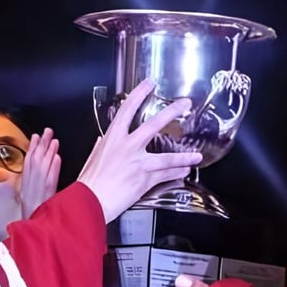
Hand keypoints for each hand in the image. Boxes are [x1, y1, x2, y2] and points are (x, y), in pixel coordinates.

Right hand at [20, 128, 60, 218]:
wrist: (31, 225)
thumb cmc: (30, 213)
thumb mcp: (23, 196)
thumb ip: (25, 184)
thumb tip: (24, 173)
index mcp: (25, 182)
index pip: (28, 160)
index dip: (32, 147)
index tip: (35, 136)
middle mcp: (31, 181)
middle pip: (36, 158)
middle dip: (42, 143)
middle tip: (47, 130)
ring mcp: (40, 185)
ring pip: (45, 164)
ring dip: (50, 151)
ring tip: (54, 139)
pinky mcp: (48, 191)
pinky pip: (52, 176)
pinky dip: (54, 166)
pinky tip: (57, 157)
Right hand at [77, 79, 201, 222]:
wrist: (90, 202)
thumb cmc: (89, 183)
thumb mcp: (92, 158)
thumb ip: (100, 147)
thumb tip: (101, 141)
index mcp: (113, 138)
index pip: (127, 109)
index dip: (139, 94)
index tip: (149, 85)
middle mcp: (127, 147)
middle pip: (154, 125)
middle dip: (172, 112)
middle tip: (185, 104)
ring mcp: (138, 163)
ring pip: (167, 157)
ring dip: (184, 156)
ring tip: (196, 155)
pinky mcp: (144, 180)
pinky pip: (165, 175)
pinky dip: (177, 173)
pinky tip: (185, 171)